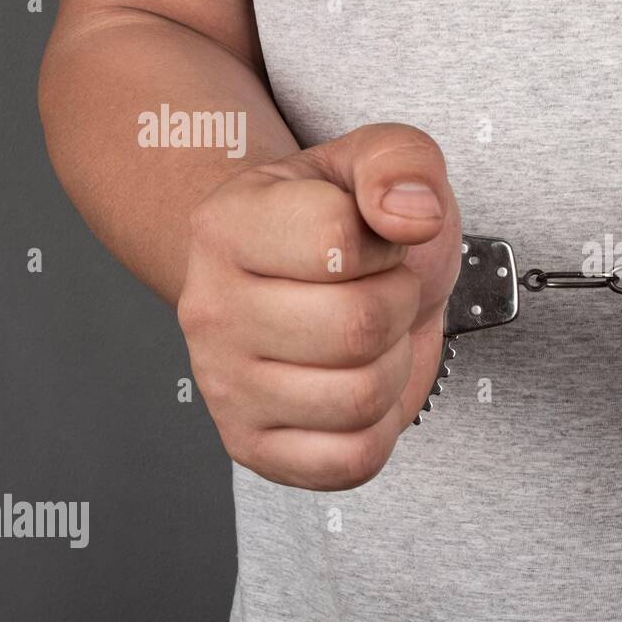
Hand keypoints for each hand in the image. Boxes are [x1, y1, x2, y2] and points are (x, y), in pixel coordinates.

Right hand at [177, 123, 461, 488]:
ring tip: (366, 336)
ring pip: (360, 397)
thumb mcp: (380, 162)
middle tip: (375, 291)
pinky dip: (379, 426)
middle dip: (396, 305)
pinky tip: (357, 384)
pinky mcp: (254, 448)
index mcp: (227, 225)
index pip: (337, 241)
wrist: (324, 284)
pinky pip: (351, 460)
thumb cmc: (351, 228)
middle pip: (357, 327)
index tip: (371, 240)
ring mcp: (224, 386)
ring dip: (390, 364)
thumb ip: (402, 161)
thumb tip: (412, 215)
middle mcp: (209, 309)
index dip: (385, 242)